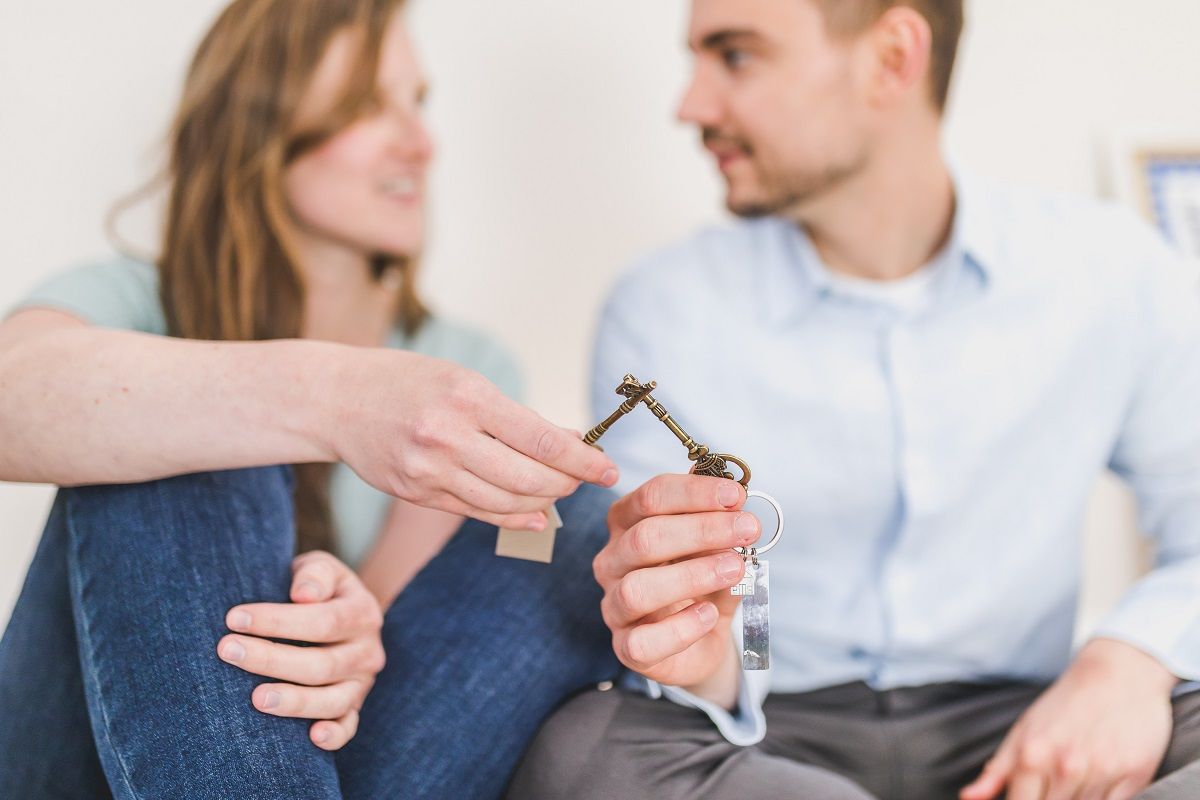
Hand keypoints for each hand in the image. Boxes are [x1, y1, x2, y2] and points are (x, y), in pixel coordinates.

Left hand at [218, 551, 386, 749]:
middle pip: (322, 663)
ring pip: (333, 700)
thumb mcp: (320, 569)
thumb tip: (303, 595)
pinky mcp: (354, 708)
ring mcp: (362, 683)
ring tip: (256, 699)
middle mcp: (368, 651)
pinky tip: (312, 737)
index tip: (234, 618)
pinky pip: (349, 727)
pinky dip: (335, 735)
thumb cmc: (317, 589)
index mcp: (362, 612)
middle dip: (271, 659)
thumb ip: (314, 574)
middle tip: (228, 650)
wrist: (339, 612)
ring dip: (294, 701)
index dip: (278, 621)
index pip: (322, 621)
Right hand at [327, 351, 617, 529]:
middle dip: (566, 482)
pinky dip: (513, 517)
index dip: (582, 460)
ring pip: (506, 501)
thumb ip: (514, 416)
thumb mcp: (464, 381)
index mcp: (468, 397)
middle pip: (529, 477)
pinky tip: (535, 514)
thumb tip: (570, 442)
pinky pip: (478, 513)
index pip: (541, 439)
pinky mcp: (417, 494)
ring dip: (543, 500)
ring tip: (559, 490)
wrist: (337, 400)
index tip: (609, 469)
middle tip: (585, 478)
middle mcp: (448, 436)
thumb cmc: (408, 382)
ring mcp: (429, 470)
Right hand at [593, 474, 759, 705]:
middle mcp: (613, 561)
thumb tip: (735, 504)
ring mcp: (614, 606)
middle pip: (645, 537)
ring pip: (638, 588)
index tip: (736, 496)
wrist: (705, 642)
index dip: (694, 493)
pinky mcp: (627, 647)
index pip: (651, 498)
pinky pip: (643, 641)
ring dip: (693, 575)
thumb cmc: (704, 585)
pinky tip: (710, 614)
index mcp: (627, 524)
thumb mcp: (717, 548)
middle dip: (702, 530)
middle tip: (747, 529)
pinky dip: (681, 627)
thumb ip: (721, 527)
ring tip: (735, 569)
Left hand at [961, 639, 1176, 799]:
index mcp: (1032, 755)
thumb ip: (997, 771)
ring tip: (1074, 783)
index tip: (1028, 798)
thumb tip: (969, 798)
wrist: (1119, 674)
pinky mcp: (1136, 775)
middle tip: (1052, 787)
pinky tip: (1100, 787)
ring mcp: (1102, 772)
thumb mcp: (1023, 731)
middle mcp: (1066, 766)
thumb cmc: (1065, 705)